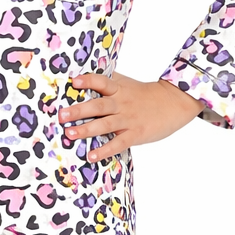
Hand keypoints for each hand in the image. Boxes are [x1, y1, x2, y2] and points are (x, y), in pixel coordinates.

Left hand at [58, 73, 201, 159]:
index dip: (88, 81)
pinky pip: (118, 143)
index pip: (102, 82)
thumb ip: (108, 82)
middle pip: (98, 106)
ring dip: (86, 130)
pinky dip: (105, 150)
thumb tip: (82, 78)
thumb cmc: (144, 95)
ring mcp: (128, 120)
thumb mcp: (126, 84)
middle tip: (62, 115)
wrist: (173, 102)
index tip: (74, 82)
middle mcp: (121, 104)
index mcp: (118, 89)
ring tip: (70, 134)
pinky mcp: (135, 134)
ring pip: (105, 125)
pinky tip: (92, 155)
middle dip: (79, 110)